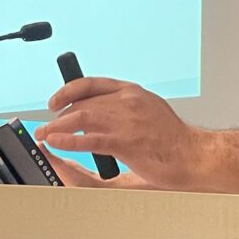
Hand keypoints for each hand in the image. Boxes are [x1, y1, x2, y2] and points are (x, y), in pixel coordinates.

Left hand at [34, 77, 204, 190]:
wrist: (194, 154)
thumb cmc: (173, 139)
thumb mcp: (149, 110)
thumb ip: (124, 108)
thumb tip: (99, 113)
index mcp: (132, 92)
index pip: (91, 84)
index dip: (67, 91)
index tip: (55, 101)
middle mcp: (127, 101)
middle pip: (82, 103)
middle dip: (59, 116)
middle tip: (46, 126)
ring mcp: (126, 120)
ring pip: (81, 117)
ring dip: (57, 127)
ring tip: (45, 135)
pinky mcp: (125, 141)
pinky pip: (89, 139)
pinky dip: (68, 140)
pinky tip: (56, 142)